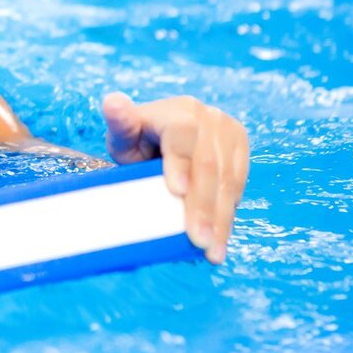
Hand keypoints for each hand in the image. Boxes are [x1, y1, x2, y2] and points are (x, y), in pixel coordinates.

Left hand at [102, 92, 248, 263]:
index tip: (176, 192)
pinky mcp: (240, 150)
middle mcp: (208, 117)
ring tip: (212, 250)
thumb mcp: (123, 135)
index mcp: (177, 110)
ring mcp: (229, 132)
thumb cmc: (138, 141)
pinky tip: (220, 238)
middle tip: (198, 240)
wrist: (163, 138)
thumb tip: (111, 101)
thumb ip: (119, 124)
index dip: (181, 163)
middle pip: (209, 163)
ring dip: (221, 218)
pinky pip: (238, 185)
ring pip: (228, 178)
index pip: (183, 135)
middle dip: (203, 205)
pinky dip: (228, 214)